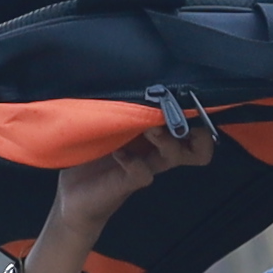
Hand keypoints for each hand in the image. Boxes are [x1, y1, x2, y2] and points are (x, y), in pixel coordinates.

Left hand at [34, 104, 216, 243]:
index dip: (198, 116)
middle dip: (191, 126)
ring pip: (174, 155)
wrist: (73, 197)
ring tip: (149, 128)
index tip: (183, 98)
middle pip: (197, 145)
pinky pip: (142, 173)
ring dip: (165, 139)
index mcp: (155, 136)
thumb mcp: (106, 125)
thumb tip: (129, 75)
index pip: (193, 128)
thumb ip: (120, 108)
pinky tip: (118, 153)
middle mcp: (156, 152)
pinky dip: (132, 162)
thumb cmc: (90, 155)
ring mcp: (145, 167)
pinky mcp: (129, 183)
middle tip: (169, 112)